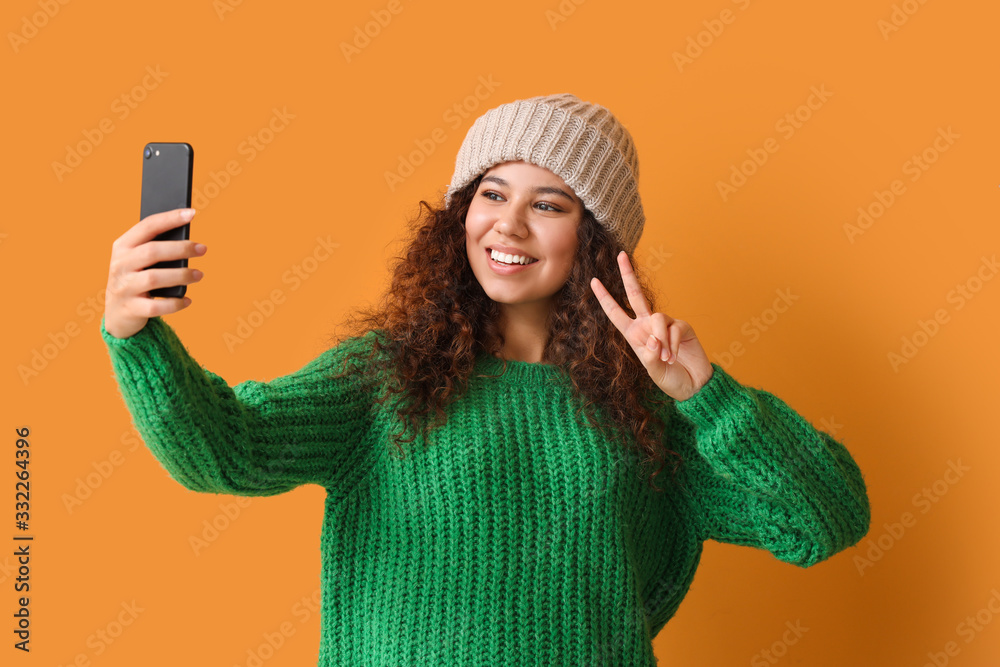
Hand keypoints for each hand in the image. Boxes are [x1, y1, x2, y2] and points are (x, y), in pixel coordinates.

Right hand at [104, 208, 205, 338]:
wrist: (117, 313)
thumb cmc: (135, 278)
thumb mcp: (137, 260)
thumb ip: (155, 248)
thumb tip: (189, 242)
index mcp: (122, 246)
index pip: (147, 226)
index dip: (170, 218)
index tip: (192, 213)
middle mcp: (120, 265)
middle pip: (152, 251)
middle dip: (181, 248)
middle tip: (202, 249)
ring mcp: (124, 287)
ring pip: (155, 278)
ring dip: (182, 276)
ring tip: (199, 274)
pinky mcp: (131, 308)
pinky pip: (156, 306)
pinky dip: (175, 303)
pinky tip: (187, 300)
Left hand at [589, 251, 713, 401]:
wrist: (693, 385)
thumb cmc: (670, 379)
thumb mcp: (653, 372)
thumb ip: (649, 357)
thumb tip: (652, 338)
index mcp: (634, 334)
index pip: (616, 312)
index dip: (605, 298)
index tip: (594, 281)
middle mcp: (647, 325)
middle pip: (636, 294)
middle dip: (627, 275)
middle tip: (620, 254)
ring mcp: (665, 324)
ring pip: (658, 317)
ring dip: (660, 339)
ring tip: (666, 359)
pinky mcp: (682, 326)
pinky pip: (673, 328)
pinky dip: (671, 344)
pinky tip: (674, 356)